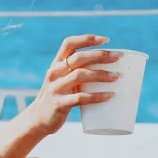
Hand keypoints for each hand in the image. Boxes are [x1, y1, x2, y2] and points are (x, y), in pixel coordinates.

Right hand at [8, 33, 117, 148]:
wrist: (39, 119)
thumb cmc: (60, 96)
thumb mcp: (63, 79)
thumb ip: (79, 71)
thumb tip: (111, 68)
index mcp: (57, 63)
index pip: (69, 43)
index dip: (87, 39)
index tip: (106, 40)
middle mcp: (54, 72)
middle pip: (78, 58)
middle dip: (100, 56)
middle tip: (118, 57)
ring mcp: (55, 88)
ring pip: (80, 75)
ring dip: (101, 75)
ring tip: (117, 77)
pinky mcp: (59, 104)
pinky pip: (80, 98)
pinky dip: (96, 96)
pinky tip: (109, 96)